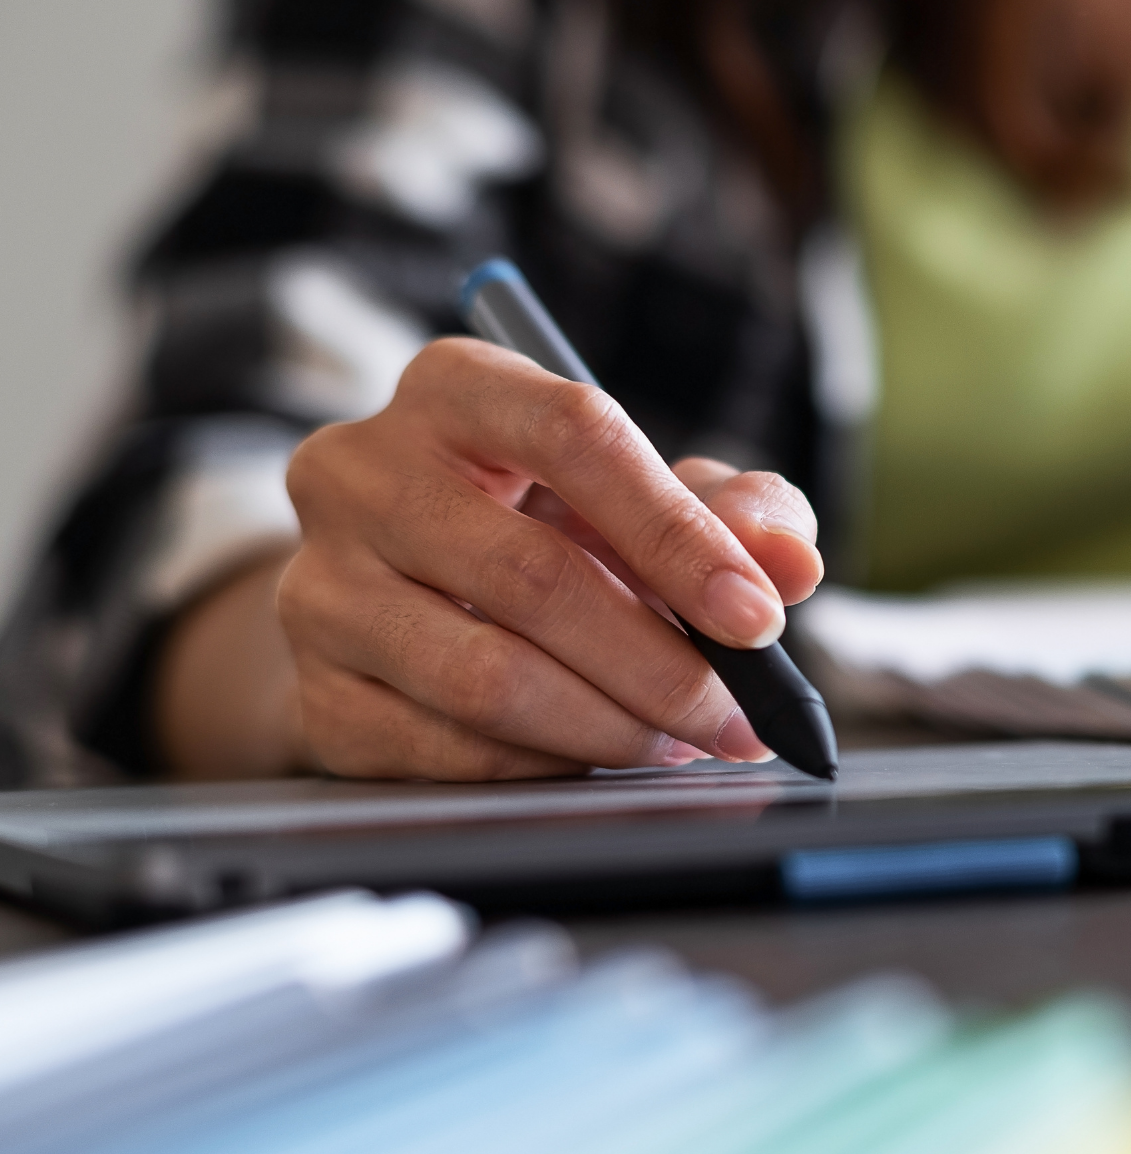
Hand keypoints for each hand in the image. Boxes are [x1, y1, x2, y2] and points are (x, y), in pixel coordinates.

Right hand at [273, 337, 821, 780]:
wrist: (408, 594)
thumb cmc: (549, 525)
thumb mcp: (645, 495)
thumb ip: (735, 511)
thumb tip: (791, 561)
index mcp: (455, 389)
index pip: (575, 437)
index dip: (677, 533)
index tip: (758, 617)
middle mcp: (359, 471)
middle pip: (532, 575)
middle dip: (662, 664)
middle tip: (740, 718)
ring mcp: (320, 584)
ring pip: (486, 675)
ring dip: (610, 726)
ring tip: (681, 740)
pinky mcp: (315, 690)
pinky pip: (445, 749)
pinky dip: (544, 765)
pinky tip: (597, 756)